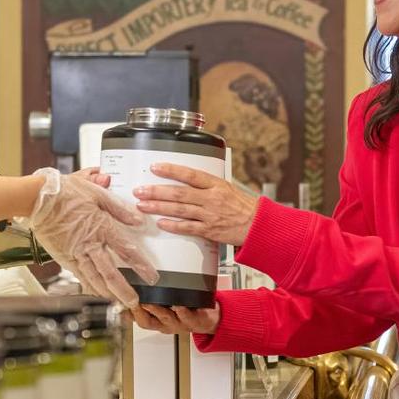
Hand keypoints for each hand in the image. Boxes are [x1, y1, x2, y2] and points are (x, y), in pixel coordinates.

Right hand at [26, 168, 157, 307]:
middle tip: (134, 302)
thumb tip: (138, 220)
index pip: (127, 250)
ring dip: (107, 293)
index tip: (152, 277)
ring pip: (94, 278)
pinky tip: (96, 293)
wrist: (38, 198)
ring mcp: (76, 253)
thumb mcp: (98, 194)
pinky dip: (88, 286)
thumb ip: (120, 209)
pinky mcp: (64, 257)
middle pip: (110, 273)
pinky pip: (79, 275)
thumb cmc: (66, 193)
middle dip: (124, 290)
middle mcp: (90, 244)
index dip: (141, 266)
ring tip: (118, 304)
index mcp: (102, 227)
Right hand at [130, 304, 219, 335]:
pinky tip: (178, 305)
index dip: (128, 313)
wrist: (209, 320)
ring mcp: (180, 323)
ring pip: (166, 319)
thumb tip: (129, 294)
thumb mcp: (164, 309)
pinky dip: (182, 311)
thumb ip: (147, 304)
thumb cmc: (185, 312)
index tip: (121, 304)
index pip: (137, 319)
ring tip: (151, 303)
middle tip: (134, 302)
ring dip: (158, 311)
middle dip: (139, 312)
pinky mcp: (195, 320)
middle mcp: (167, 324)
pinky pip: (188, 317)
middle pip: (148, 322)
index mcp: (157, 322)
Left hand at [134, 163, 259, 246]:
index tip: (155, 168)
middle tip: (141, 190)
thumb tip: (184, 179)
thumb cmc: (242, 206)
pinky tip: (161, 223)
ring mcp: (209, 215)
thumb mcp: (226, 187)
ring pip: (180, 210)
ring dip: (159, 207)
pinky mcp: (209, 230)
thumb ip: (205, 184)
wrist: (257, 225)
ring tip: (143, 205)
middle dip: (157, 191)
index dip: (171, 170)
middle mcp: (211, 199)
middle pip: (179, 193)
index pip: (190, 175)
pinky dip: (173, 225)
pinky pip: (188, 228)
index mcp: (216, 184)